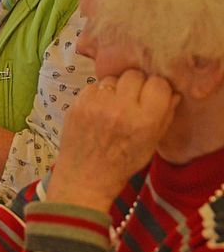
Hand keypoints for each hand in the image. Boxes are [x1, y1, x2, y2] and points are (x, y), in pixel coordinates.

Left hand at [47, 70, 177, 211]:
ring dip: (116, 88)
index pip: (158, 84)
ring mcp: (97, 104)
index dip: (157, 88)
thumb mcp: (151, 144)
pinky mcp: (78, 103)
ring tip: (115, 104)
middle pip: (134, 75)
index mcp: (144, 121)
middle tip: (133, 98)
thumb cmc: (123, 163)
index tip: (153, 95)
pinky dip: (98, 93)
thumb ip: (164, 116)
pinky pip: (93, 86)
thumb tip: (172, 92)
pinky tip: (99, 108)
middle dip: (137, 83)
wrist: (86, 176)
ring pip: (113, 78)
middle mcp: (121, 108)